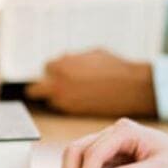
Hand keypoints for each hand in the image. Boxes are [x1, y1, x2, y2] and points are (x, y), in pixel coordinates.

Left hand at [26, 49, 157, 117]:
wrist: (131, 87)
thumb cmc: (115, 67)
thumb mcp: (92, 53)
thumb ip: (74, 59)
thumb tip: (65, 61)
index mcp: (61, 67)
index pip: (47, 67)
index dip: (57, 67)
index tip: (65, 69)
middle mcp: (59, 86)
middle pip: (35, 90)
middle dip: (44, 85)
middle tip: (56, 83)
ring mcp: (66, 102)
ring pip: (52, 100)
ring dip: (59, 95)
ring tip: (78, 89)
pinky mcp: (76, 113)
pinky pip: (65, 108)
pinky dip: (71, 103)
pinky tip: (85, 96)